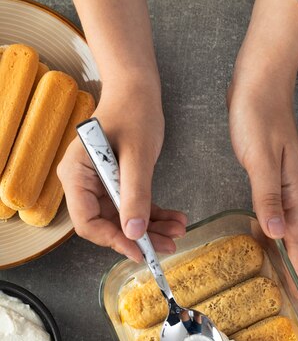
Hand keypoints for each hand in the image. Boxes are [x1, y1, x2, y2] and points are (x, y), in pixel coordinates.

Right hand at [58, 81, 186, 260]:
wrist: (136, 90)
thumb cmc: (132, 112)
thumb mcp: (137, 156)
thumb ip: (135, 195)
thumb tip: (134, 232)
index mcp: (76, 175)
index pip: (87, 222)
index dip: (113, 240)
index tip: (140, 249)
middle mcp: (83, 182)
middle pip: (107, 224)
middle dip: (139, 237)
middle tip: (168, 245)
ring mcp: (99, 184)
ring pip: (123, 219)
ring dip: (151, 228)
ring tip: (177, 231)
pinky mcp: (115, 183)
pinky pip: (133, 207)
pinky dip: (153, 215)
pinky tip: (174, 218)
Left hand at [228, 72, 297, 294]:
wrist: (259, 81)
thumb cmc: (259, 116)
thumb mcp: (261, 159)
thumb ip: (268, 197)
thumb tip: (277, 233)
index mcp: (293, 189)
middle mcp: (291, 189)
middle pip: (294, 235)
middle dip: (294, 265)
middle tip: (291, 291)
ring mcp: (281, 181)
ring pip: (284, 224)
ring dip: (282, 248)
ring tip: (278, 273)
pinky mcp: (269, 173)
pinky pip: (272, 209)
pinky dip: (269, 227)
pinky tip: (262, 235)